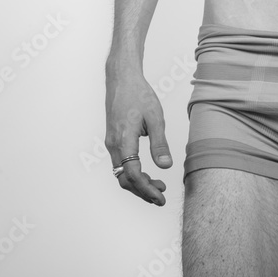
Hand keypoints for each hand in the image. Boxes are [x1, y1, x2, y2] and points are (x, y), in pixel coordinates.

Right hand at [105, 66, 172, 204]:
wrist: (121, 79)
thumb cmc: (139, 94)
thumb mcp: (155, 117)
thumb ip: (160, 143)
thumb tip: (166, 166)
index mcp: (123, 140)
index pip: (133, 175)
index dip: (147, 189)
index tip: (161, 197)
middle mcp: (113, 145)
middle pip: (124, 179)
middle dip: (143, 191)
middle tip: (162, 196)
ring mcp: (111, 143)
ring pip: (121, 173)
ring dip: (138, 184)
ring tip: (158, 186)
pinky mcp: (113, 140)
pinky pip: (121, 164)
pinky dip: (133, 173)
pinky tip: (148, 173)